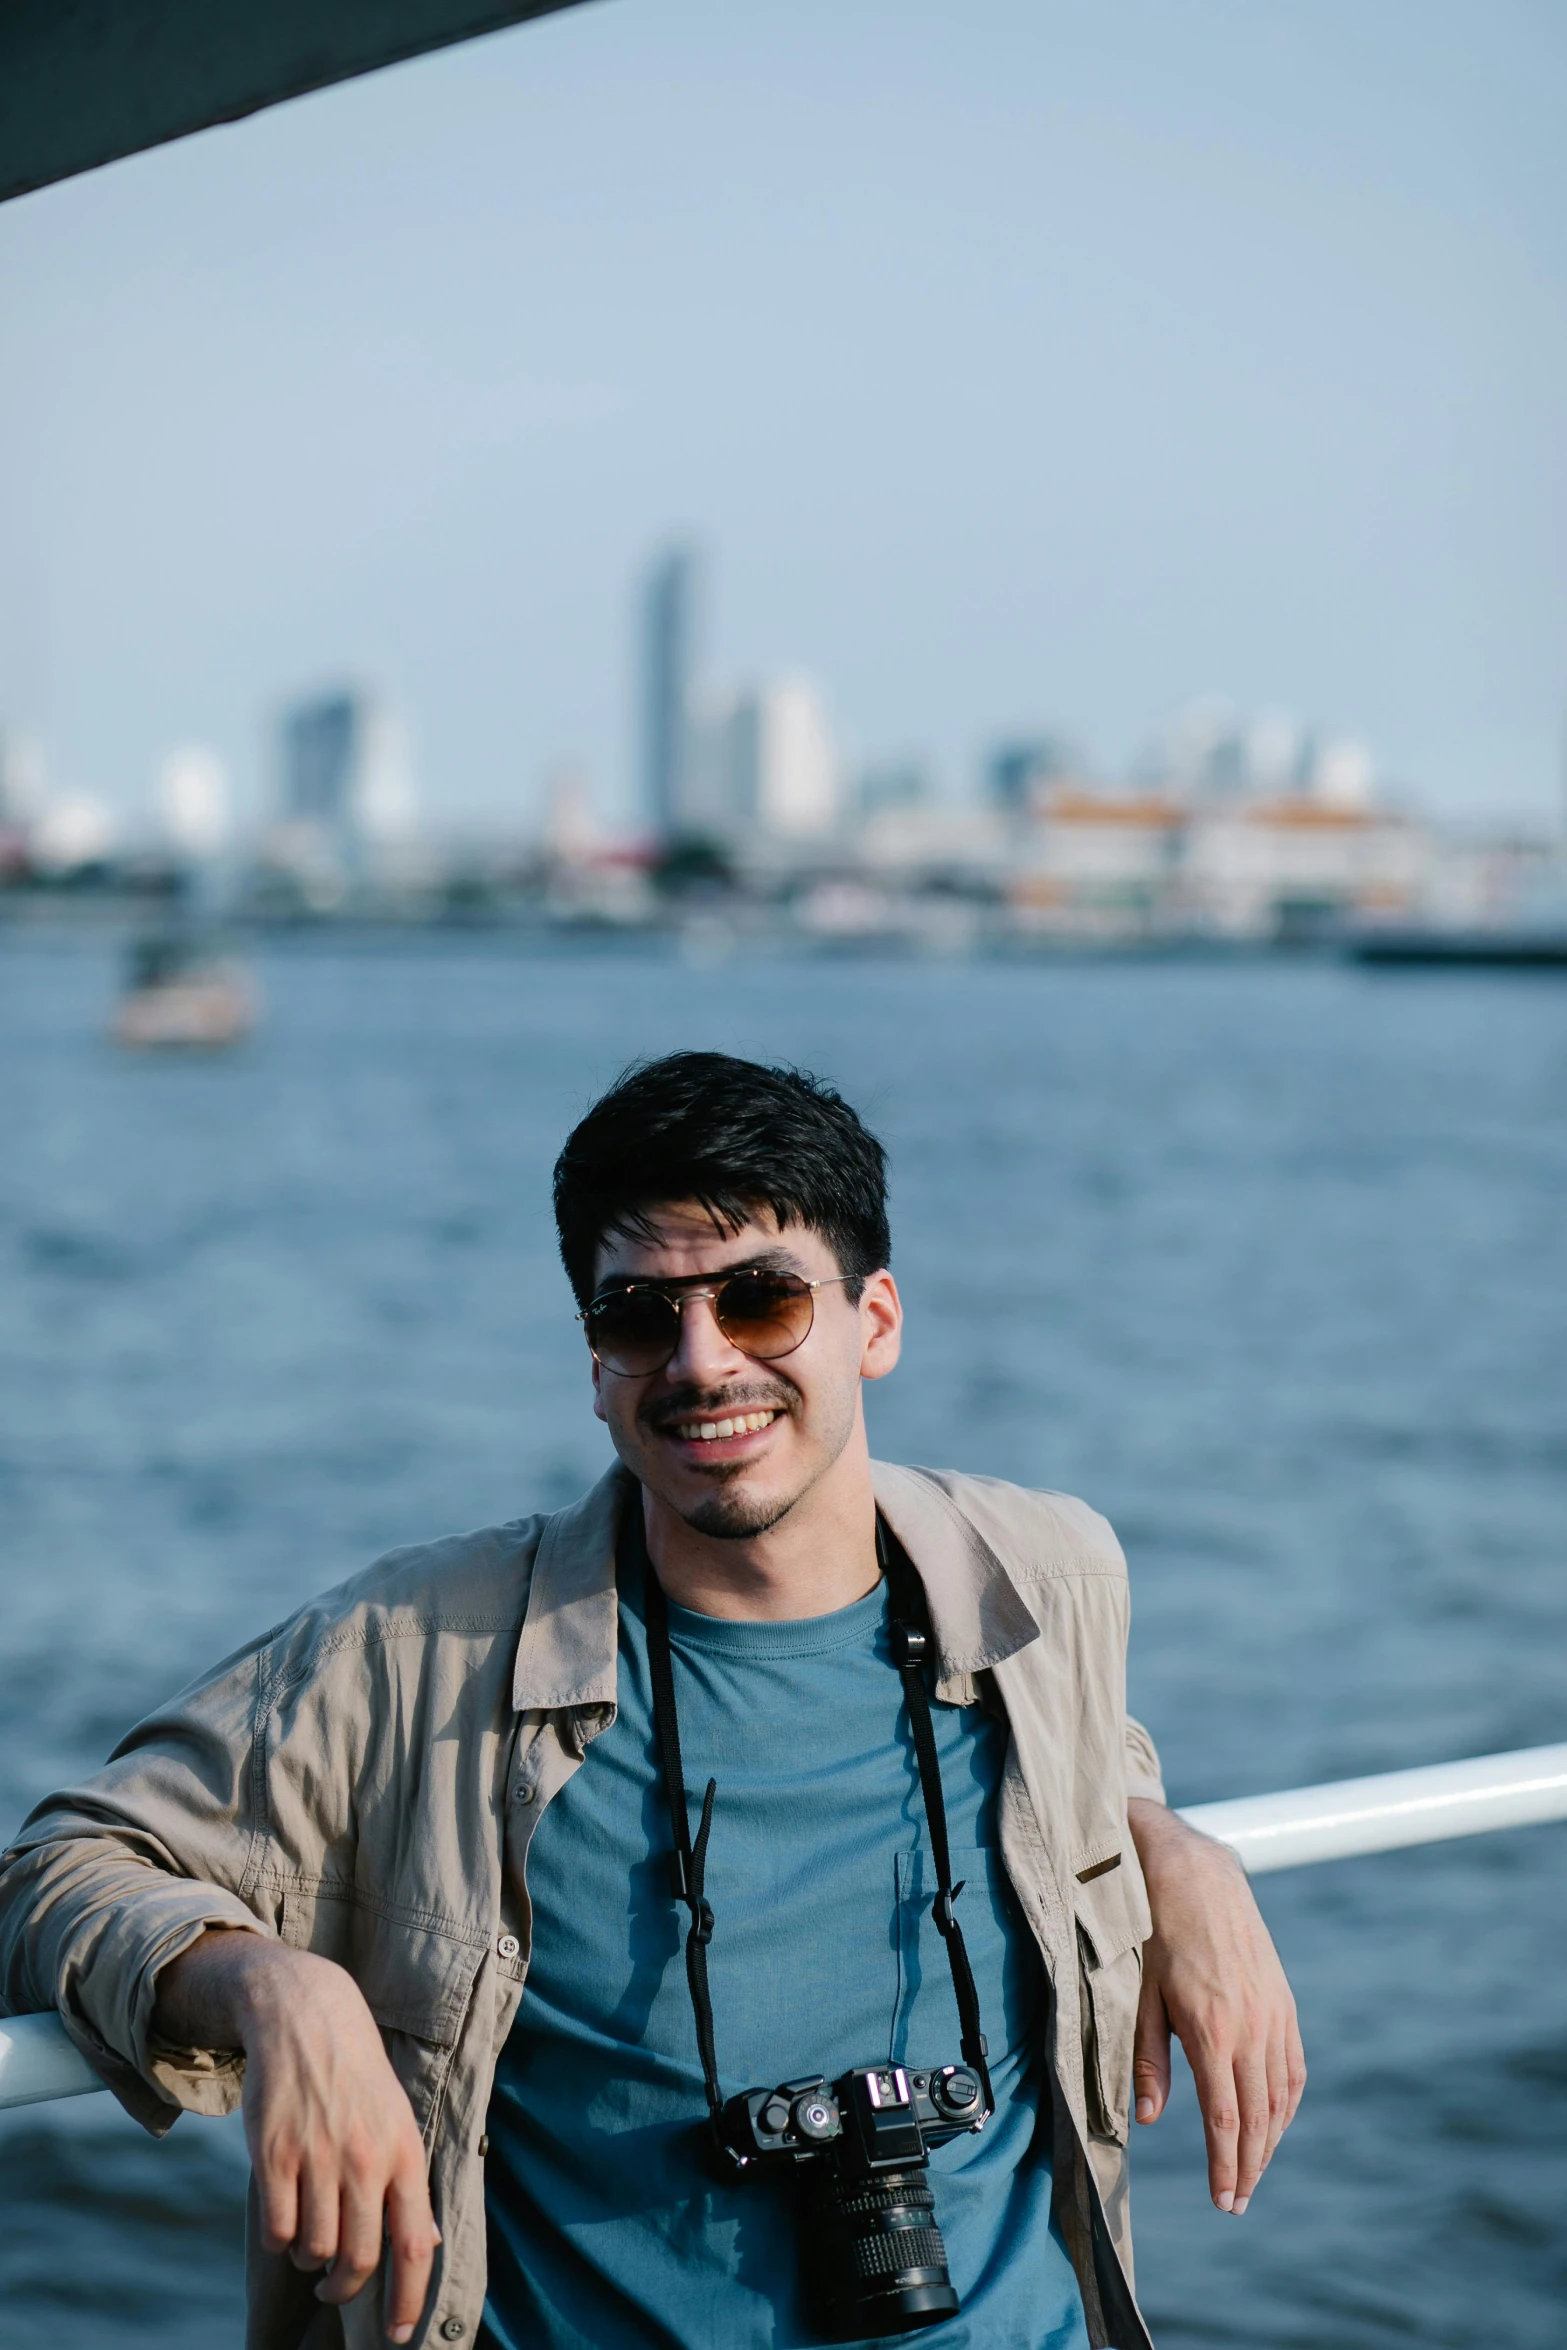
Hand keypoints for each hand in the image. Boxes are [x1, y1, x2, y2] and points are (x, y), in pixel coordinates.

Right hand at [154, 1932, 439, 2342]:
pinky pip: (277, 2231)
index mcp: (404, 2153)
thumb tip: (428, 2244)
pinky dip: (279, 2241)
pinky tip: (283, 2221)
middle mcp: (365, 2159)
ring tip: (310, 2237)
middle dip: (346, 2289)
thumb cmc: (357, 2078)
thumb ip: (408, 2182)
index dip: (406, 2301)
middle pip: (360, 2259)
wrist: (307, 2017)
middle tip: (335, 2286)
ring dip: (311, 2259)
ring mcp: (318, 2157)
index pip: (415, 2246)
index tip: (395, 2336)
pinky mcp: (275, 2155)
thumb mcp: (397, 2120)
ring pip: (316, 2249)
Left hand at [1126, 1799, 1305, 2215]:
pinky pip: (1293, 2067)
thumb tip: (1149, 2119)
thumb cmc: (1154, 1931)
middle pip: (1259, 2117)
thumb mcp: (1139, 1994)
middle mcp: (1251, 2027)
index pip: (1225, 2118)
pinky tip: (1276, 2122)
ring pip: (1281, 2097)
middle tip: (1238, 2203)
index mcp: (1212, 2030)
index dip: (1226, 2165)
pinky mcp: (1283, 2002)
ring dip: (1271, 2141)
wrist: (1195, 1871)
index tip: (1224, 2201)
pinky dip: (1286, 2103)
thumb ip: (1145, 2058)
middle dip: (1249, 2165)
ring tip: (1253, 2173)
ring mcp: (1273, 2014)